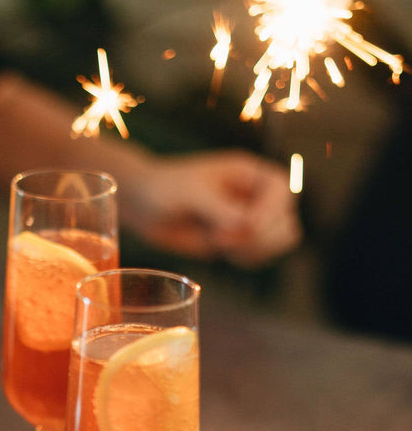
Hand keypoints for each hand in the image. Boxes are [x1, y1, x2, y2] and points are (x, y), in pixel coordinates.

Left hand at [133, 150, 301, 267]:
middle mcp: (257, 195)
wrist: (144, 205)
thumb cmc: (165, 187)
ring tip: (217, 240)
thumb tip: (247, 225)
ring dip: (250, 249)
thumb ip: (220, 207)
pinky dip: (244, 258)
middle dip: (257, 237)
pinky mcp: (239, 240)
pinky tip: (219, 248)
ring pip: (277, 243)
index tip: (244, 225)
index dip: (270, 214)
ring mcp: (251, 219)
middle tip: (220, 236)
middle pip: (286, 223)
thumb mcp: (191, 192)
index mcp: (251, 172)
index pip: (284, 192)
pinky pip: (260, 256)